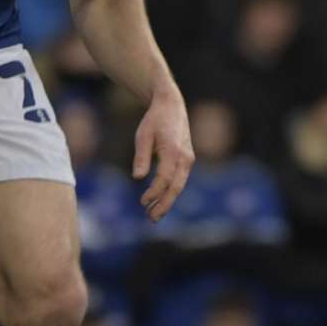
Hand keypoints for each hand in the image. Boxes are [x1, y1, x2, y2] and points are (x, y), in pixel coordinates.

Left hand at [131, 89, 193, 221]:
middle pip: (176, 187)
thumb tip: (138, 178)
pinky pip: (180, 180)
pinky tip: (160, 201)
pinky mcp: (187, 161)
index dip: (154, 192)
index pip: (164, 178)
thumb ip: (141, 156)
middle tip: (151, 218)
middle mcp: (185, 157)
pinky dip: (170, 192)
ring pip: (179, 186)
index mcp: (173, 151)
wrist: (171, 107)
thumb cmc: (154, 121)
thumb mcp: (143, 135)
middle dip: (164, 204)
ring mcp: (188, 160)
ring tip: (154, 215)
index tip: (143, 202)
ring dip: (167, 201)